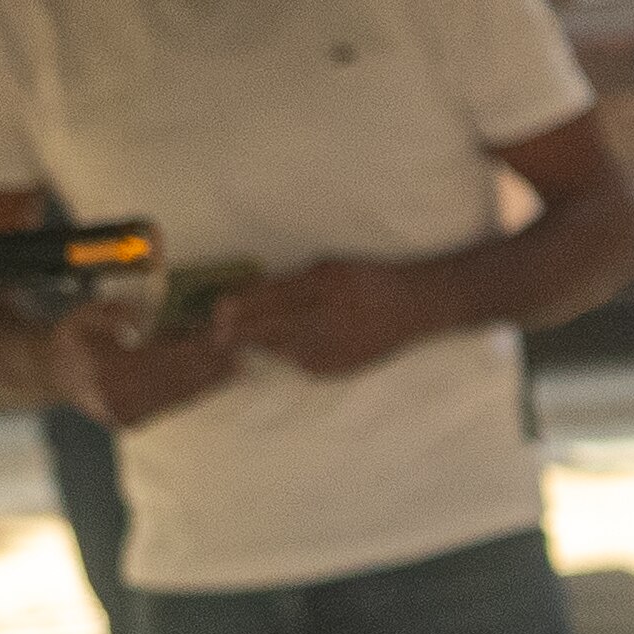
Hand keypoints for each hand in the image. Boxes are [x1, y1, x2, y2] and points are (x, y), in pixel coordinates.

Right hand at [43, 300, 238, 429]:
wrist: (55, 373)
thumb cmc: (75, 340)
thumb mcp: (84, 317)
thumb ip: (111, 314)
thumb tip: (141, 316)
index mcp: (101, 371)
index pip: (156, 358)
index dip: (189, 347)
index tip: (216, 335)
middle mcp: (114, 398)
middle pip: (172, 380)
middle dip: (208, 365)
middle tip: (239, 351)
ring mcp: (124, 413)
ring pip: (176, 396)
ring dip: (210, 381)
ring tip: (238, 366)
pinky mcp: (134, 421)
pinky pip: (171, 405)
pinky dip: (197, 391)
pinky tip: (219, 380)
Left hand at [216, 257, 445, 375]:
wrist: (416, 306)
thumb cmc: (369, 278)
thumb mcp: (331, 267)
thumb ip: (292, 281)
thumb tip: (249, 294)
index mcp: (325, 284)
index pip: (272, 298)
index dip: (241, 305)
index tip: (218, 310)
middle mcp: (329, 316)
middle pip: (271, 327)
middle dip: (242, 329)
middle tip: (219, 333)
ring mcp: (335, 345)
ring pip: (282, 348)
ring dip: (265, 342)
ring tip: (255, 336)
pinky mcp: (340, 365)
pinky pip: (302, 361)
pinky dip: (292, 353)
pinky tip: (296, 344)